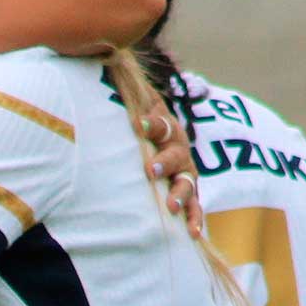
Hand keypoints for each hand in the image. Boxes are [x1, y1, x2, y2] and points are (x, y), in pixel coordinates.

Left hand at [139, 103, 202, 238]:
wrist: (158, 136)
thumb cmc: (140, 121)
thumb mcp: (137, 105)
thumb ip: (127, 96)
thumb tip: (111, 73)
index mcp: (167, 127)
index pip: (161, 124)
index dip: (152, 124)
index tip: (139, 125)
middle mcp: (179, 149)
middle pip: (175, 155)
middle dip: (164, 162)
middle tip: (150, 170)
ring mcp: (185, 172)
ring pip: (186, 183)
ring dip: (179, 194)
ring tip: (171, 207)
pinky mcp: (187, 192)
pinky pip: (194, 206)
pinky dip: (195, 218)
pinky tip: (193, 232)